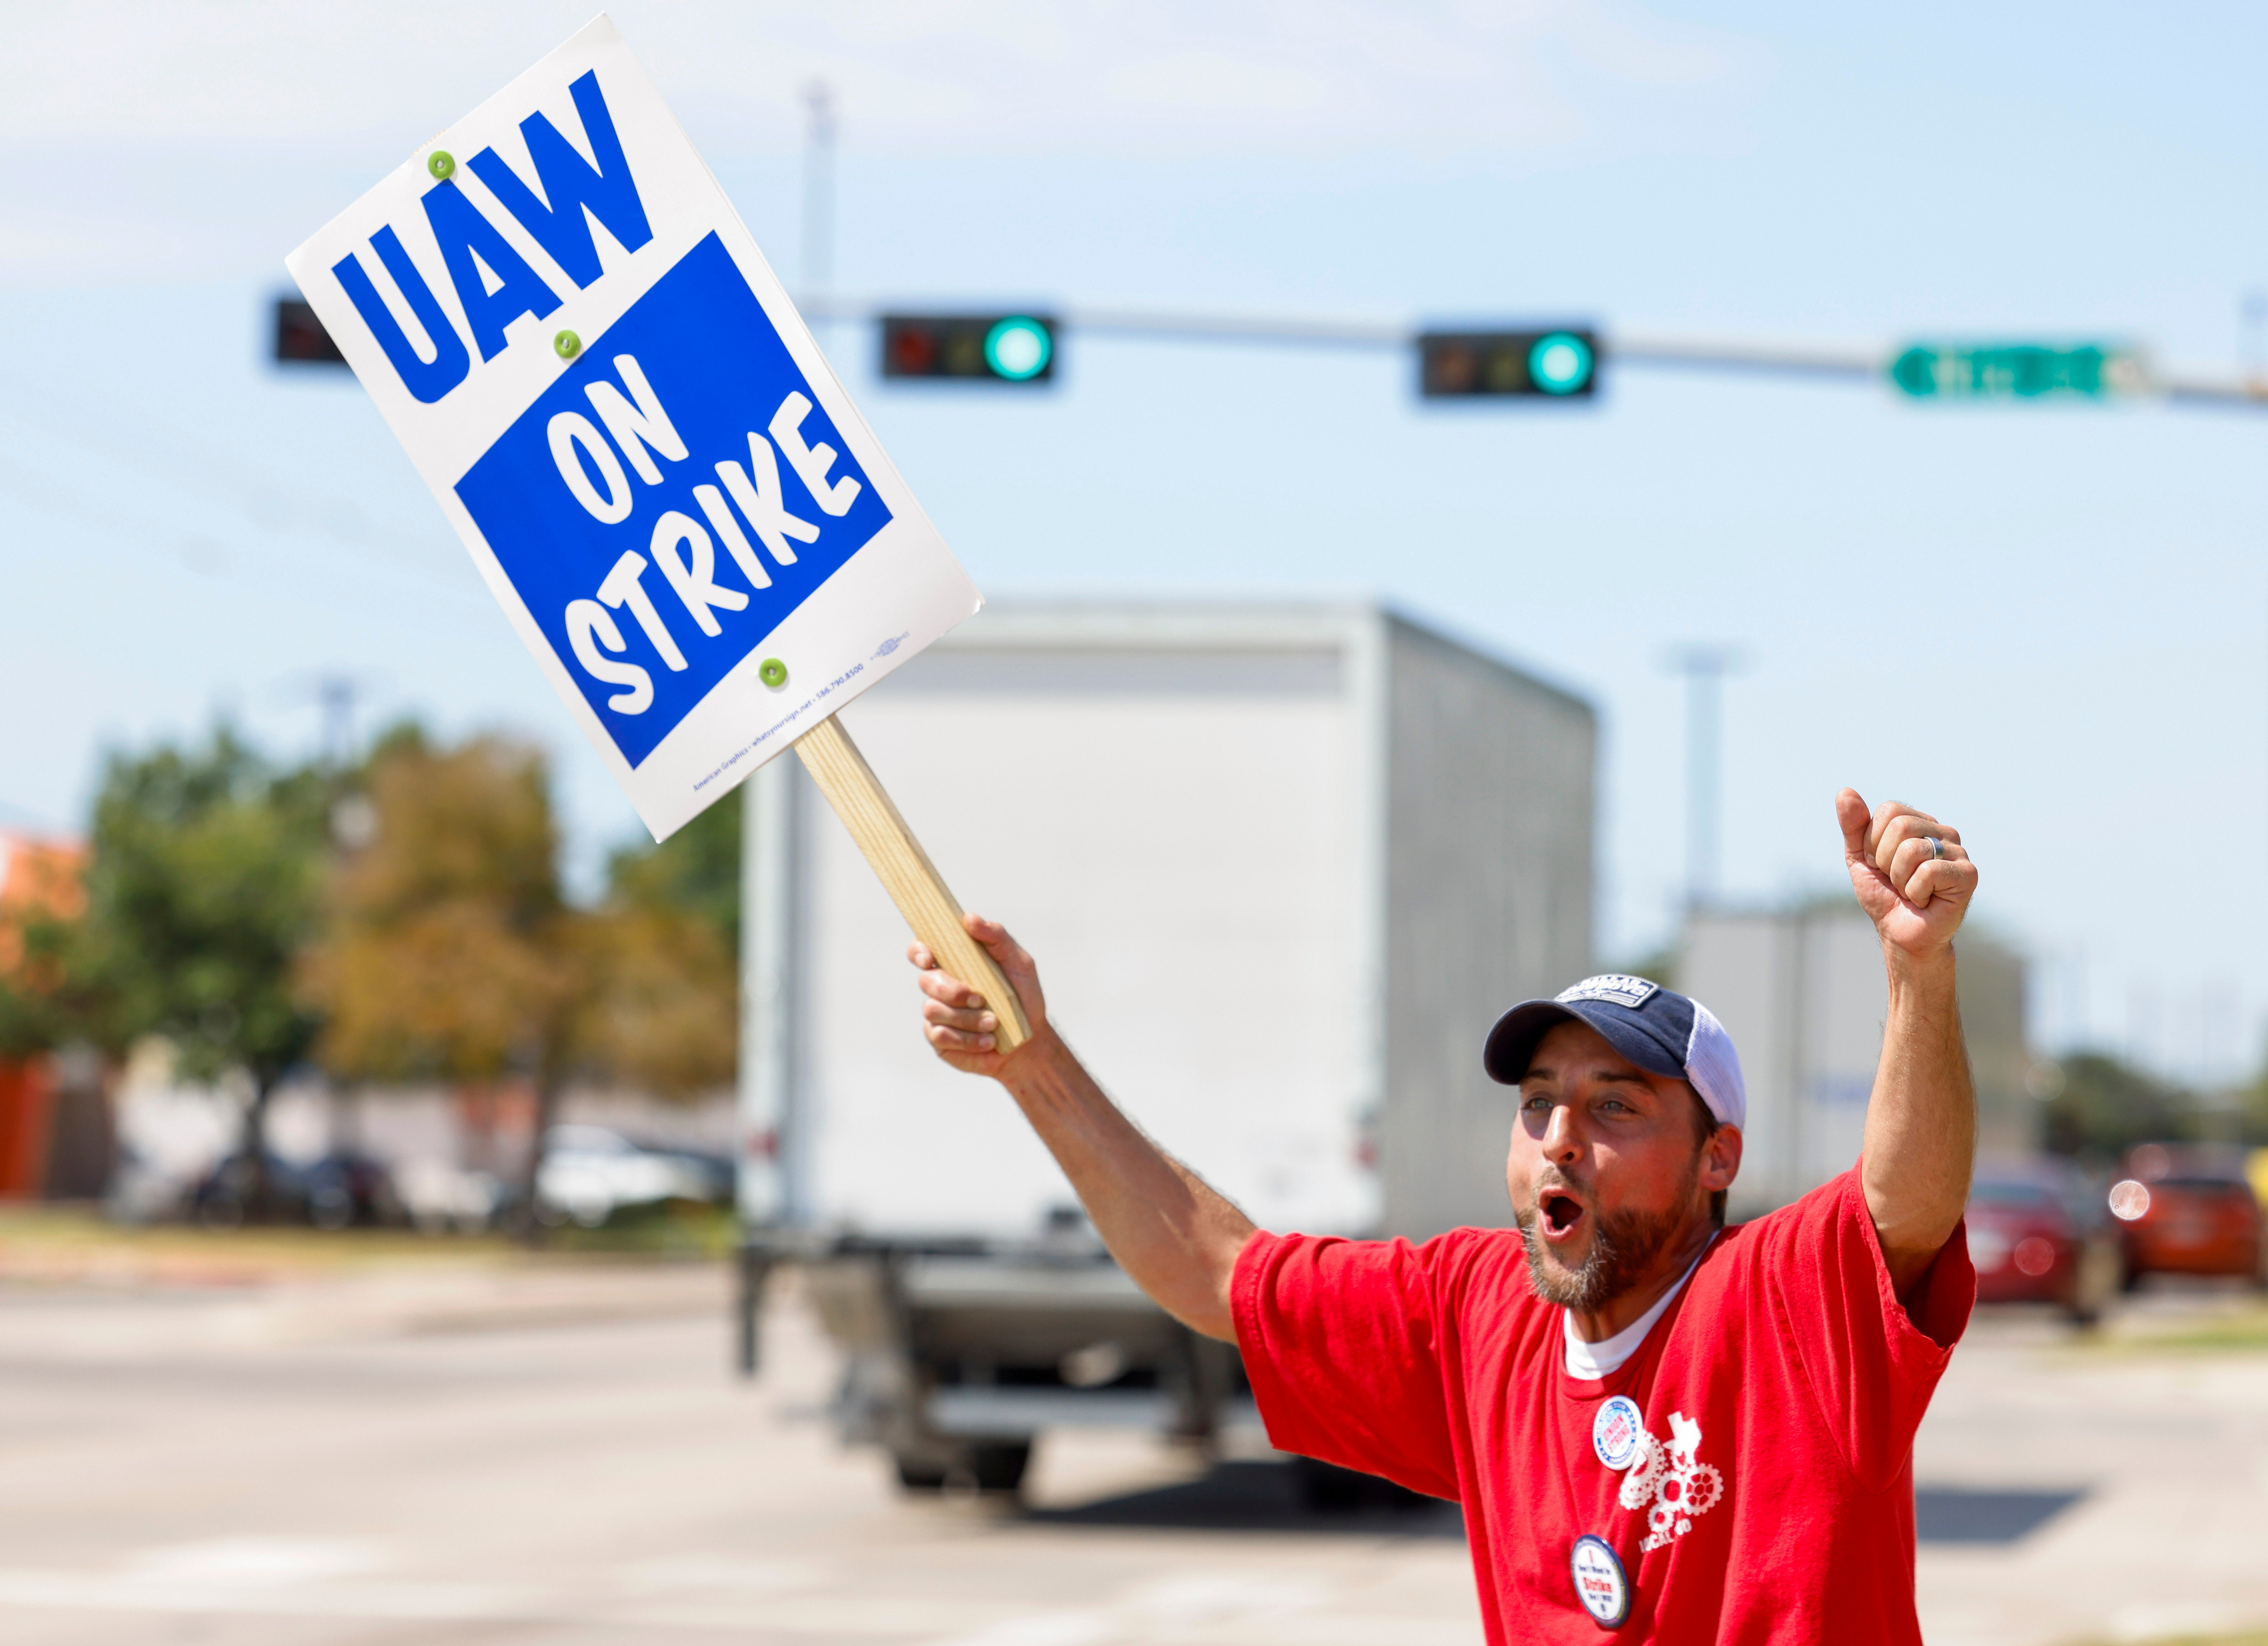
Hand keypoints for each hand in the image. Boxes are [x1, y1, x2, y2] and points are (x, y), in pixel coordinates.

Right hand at [908, 914, 1049, 1076]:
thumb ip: (996, 936)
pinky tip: (989, 1041)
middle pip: (926, 981)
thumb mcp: (1018, 962)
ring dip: (967, 1018)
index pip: (921, 950)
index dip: (918, 951)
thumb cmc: (1023, 997)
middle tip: (981, 999)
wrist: (1030, 1040)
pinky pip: (940, 1036)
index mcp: (954, 963)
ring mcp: (938, 1014)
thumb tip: (968, 918)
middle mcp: (940, 986)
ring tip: (994, 1023)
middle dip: (953, 991)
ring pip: (933, 1010)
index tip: (930, 958)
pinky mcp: (940, 1040)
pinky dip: (968, 1039)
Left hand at [1837, 789, 1976, 965]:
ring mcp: (1959, 852)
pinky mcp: (1968, 874)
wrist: (1901, 935)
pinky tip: (1925, 900)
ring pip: (1912, 849)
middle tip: (1896, 880)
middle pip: (1900, 826)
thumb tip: (1845, 792)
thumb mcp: (1860, 859)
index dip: (1873, 842)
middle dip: (1885, 860)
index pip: (1888, 811)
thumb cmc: (1885, 896)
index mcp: (1920, 823)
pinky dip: (1915, 892)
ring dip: (1900, 879)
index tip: (1881, 865)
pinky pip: (1929, 871)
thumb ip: (1853, 826)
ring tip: (1911, 891)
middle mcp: (1943, 832)